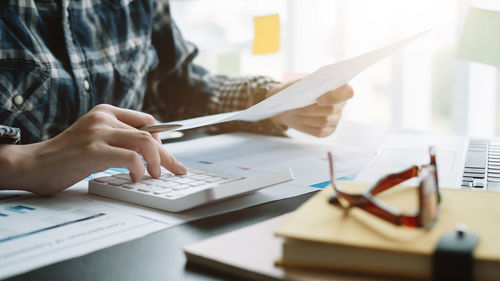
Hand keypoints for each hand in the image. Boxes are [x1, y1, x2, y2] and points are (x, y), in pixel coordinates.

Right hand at [1, 104, 185, 194]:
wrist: (34, 164)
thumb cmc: (67, 157)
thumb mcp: (96, 139)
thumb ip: (119, 138)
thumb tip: (151, 152)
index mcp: (106, 111)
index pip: (147, 123)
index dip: (162, 141)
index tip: (169, 158)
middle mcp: (104, 117)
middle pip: (150, 134)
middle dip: (167, 156)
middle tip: (176, 171)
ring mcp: (98, 132)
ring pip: (145, 143)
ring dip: (157, 162)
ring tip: (154, 176)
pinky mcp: (93, 150)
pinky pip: (131, 157)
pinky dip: (139, 169)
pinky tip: (136, 178)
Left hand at [269, 82, 352, 136]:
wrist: (288, 103)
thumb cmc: (297, 90)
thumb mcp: (300, 83)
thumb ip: (308, 85)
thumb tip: (310, 91)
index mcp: (339, 88)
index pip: (348, 92)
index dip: (335, 97)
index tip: (318, 99)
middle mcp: (340, 104)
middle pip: (332, 109)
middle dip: (312, 109)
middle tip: (295, 107)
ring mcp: (335, 119)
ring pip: (324, 121)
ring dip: (306, 117)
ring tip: (293, 112)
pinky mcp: (328, 130)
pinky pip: (319, 131)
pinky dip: (306, 126)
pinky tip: (298, 119)